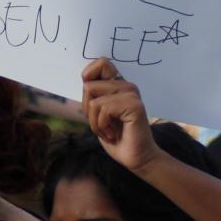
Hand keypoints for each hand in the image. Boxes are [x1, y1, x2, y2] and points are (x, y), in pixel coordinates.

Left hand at [81, 59, 161, 174]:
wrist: (136, 158)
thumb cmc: (116, 137)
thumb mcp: (98, 114)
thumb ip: (94, 96)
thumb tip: (84, 82)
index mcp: (118, 85)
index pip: (101, 63)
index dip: (89, 77)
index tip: (92, 101)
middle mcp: (126, 86)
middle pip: (88, 85)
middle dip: (87, 110)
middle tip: (101, 123)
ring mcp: (131, 94)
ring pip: (94, 100)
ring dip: (95, 122)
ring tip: (107, 130)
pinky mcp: (134, 105)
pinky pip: (103, 109)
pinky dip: (102, 126)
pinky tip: (113, 134)